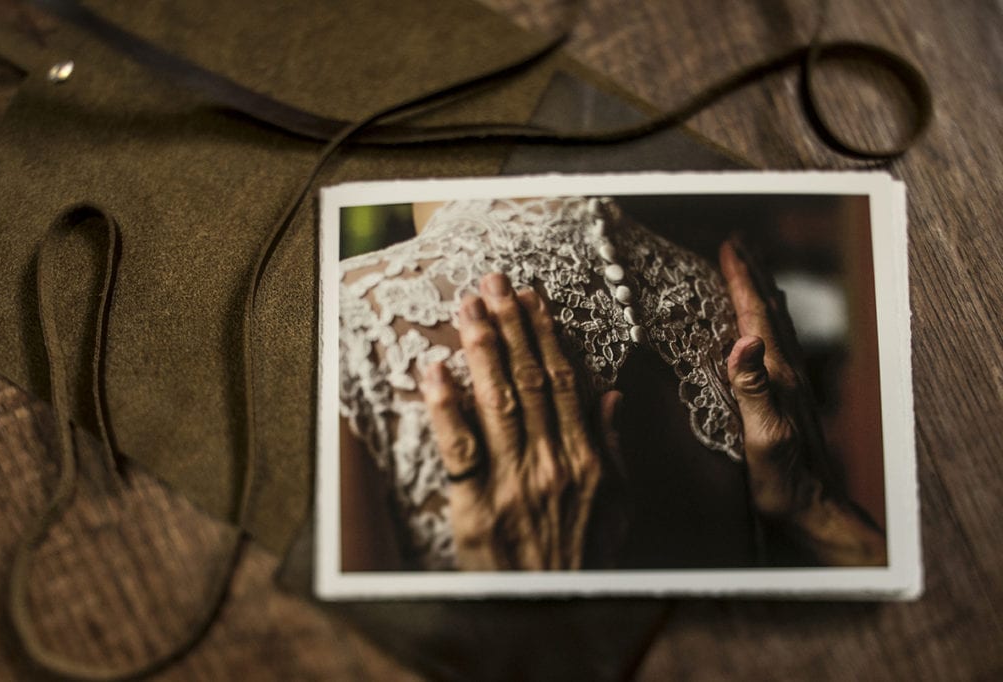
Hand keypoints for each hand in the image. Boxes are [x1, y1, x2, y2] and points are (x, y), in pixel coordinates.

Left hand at [421, 273, 621, 569]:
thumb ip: (612, 446)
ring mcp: (513, 484)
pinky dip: (446, 407)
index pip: (566, 382)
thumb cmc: (584, 557)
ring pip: (497, 402)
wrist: (552, 611)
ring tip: (468, 308)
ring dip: (481, 350)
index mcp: (588, 460)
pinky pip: (459, 448)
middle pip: (530, 380)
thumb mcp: (618, 505)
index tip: (531, 299)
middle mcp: (552, 463)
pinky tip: (436, 370)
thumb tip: (608, 392)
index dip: (547, 335)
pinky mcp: (476, 507)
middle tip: (492, 284)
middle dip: (509, 326)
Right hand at [720, 239, 885, 564]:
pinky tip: (762, 327)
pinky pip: (774, 345)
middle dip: (751, 274)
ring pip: (773, 325)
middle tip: (737, 243)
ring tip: (749, 270)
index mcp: (777, 375)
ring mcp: (788, 385)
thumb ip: (754, 388)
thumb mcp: (763, 436)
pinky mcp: (786, 399)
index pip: (755, 316)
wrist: (814, 510)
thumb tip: (745, 340)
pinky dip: (765, 322)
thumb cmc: (785, 480)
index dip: (740, 280)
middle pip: (768, 311)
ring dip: (759, 293)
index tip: (728, 246)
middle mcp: (785, 372)